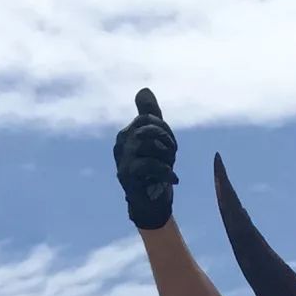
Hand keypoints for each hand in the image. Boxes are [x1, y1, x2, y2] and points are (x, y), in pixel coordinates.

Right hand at [113, 88, 177, 229]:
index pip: (148, 119)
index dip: (164, 130)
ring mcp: (121, 159)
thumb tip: (144, 89)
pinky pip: (149, 164)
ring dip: (167, 158)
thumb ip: (150, 116)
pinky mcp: (126, 176)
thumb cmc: (153, 172)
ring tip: (169, 170)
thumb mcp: (156, 141)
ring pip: (150, 145)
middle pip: (149, 130)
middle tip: (171, 158)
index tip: (170, 147)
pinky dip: (165, 171)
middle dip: (167, 143)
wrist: (150, 206)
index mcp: (126, 134)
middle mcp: (120, 144)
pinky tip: (174, 179)